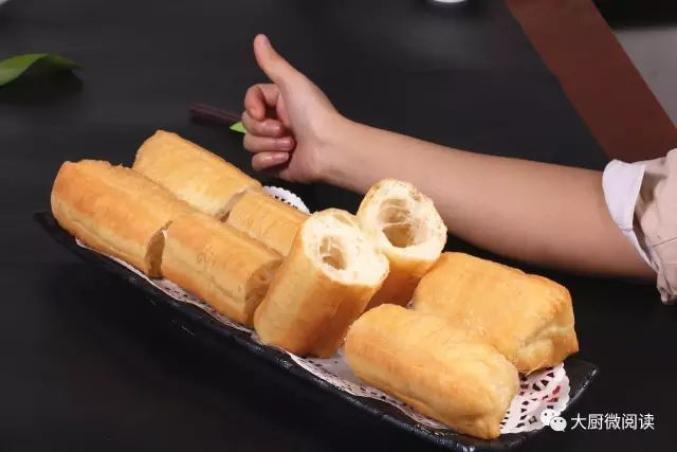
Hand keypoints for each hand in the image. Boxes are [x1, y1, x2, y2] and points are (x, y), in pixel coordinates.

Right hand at [242, 34, 342, 181]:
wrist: (329, 148)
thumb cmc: (313, 113)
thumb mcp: (292, 82)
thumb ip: (273, 63)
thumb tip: (258, 37)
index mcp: (278, 103)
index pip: (250, 101)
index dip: (252, 107)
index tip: (261, 112)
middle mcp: (276, 122)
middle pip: (247, 124)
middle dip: (264, 129)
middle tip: (286, 130)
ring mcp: (275, 145)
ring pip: (250, 144)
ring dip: (269, 144)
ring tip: (291, 146)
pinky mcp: (277, 165)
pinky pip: (256, 163)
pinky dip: (269, 161)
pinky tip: (285, 159)